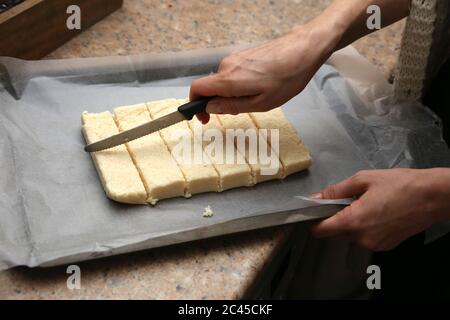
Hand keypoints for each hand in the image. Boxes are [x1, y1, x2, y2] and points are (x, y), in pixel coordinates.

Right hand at [189, 21, 341, 122]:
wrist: (303, 50)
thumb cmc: (286, 78)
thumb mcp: (260, 103)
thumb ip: (231, 106)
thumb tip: (210, 108)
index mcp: (228, 80)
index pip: (196, 89)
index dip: (194, 105)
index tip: (203, 117)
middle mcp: (227, 66)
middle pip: (210, 86)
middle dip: (218, 102)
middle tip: (239, 112)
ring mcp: (235, 58)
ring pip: (222, 81)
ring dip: (230, 94)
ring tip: (255, 98)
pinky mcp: (243, 55)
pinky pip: (232, 73)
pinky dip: (237, 84)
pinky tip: (258, 87)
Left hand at [310, 168, 449, 250]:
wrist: (432, 197)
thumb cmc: (400, 184)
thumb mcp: (363, 180)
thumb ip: (336, 190)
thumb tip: (316, 197)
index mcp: (354, 221)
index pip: (320, 231)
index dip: (313, 220)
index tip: (315, 211)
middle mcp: (362, 238)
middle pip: (335, 232)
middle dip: (335, 217)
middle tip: (347, 200)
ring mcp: (374, 244)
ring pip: (350, 235)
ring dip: (351, 222)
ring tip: (365, 204)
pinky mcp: (385, 246)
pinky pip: (365, 238)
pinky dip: (364, 227)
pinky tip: (376, 212)